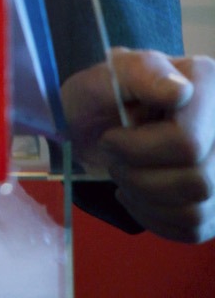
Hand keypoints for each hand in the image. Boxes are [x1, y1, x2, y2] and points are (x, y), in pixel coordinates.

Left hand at [63, 48, 214, 242]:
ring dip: (146, 199)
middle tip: (114, 159)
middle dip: (140, 177)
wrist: (96, 124)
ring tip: (124, 175)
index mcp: (205, 82)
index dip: (139, 150)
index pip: (188, 143)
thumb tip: (180, 91)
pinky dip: (155, 218)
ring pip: (197, 209)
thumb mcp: (109, 73)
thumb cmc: (102, 94)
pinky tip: (138, 195)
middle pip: (198, 181)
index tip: (110, 138)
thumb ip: (141, 73)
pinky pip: (194, 229)